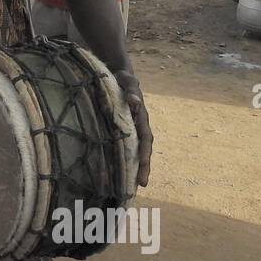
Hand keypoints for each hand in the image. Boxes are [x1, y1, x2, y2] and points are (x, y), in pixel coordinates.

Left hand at [113, 70, 152, 187]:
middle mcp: (138, 126)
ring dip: (134, 166)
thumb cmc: (124, 79)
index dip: (145, 158)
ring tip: (129, 185)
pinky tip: (116, 170)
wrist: (119, 74)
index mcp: (142, 118)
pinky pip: (123, 145)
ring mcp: (131, 128)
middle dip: (143, 168)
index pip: (145, 141)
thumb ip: (131, 89)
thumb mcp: (128, 81)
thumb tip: (135, 101)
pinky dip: (122, 157)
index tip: (144, 174)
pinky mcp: (122, 128)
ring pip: (134, 150)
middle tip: (140, 185)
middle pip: (142, 150)